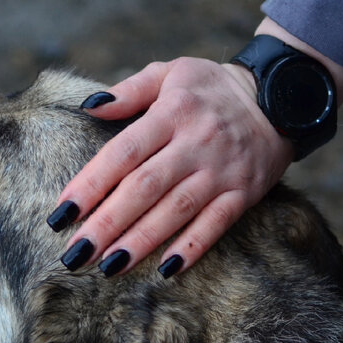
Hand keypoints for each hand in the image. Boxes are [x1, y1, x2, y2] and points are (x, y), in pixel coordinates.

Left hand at [51, 57, 293, 277]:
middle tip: (74, 253)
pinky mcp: (244, 193)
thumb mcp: (171, 72)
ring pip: (176, 211)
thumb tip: (89, 107)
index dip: (91, 184)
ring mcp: (221, 171)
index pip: (123, 153)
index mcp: (172, 113)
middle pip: (144, 188)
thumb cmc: (212, 87)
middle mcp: (196, 143)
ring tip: (108, 267)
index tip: (61, 213)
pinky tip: (165, 270)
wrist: (281, 98)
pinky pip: (216, 225)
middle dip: (107, 223)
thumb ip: (129, 90)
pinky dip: (192, 248)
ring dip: (141, 242)